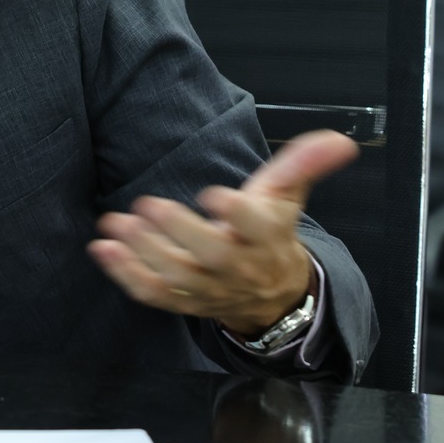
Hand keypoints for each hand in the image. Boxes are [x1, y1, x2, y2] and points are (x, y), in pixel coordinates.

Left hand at [86, 130, 357, 338]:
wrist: (271, 294)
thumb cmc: (270, 232)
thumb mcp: (286, 195)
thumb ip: (304, 163)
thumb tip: (340, 140)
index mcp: (267, 238)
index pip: (258, 227)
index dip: (238, 213)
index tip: (215, 192)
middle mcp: (240, 267)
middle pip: (212, 255)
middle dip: (179, 232)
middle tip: (149, 204)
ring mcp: (210, 289)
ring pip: (177, 278)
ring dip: (143, 252)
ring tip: (116, 222)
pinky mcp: (184, 302)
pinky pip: (155, 296)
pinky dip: (126, 276)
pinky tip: (103, 249)